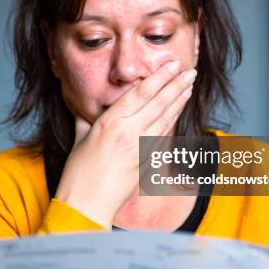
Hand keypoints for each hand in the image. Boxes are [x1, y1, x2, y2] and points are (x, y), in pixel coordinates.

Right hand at [54, 60, 196, 227]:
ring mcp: (140, 148)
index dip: (158, 77)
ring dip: (179, 100)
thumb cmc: (78, 173)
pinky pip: (163, 138)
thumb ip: (85, 119)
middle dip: (175, 84)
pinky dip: (172, 123)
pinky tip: (179, 112)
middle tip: (189, 71)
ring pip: (164, 119)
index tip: (170, 65)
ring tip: (189, 86)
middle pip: (157, 103)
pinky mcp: (147, 162)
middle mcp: (127, 132)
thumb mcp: (79, 138)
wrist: (87, 204)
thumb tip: (85, 108)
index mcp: (109, 123)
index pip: (139, 94)